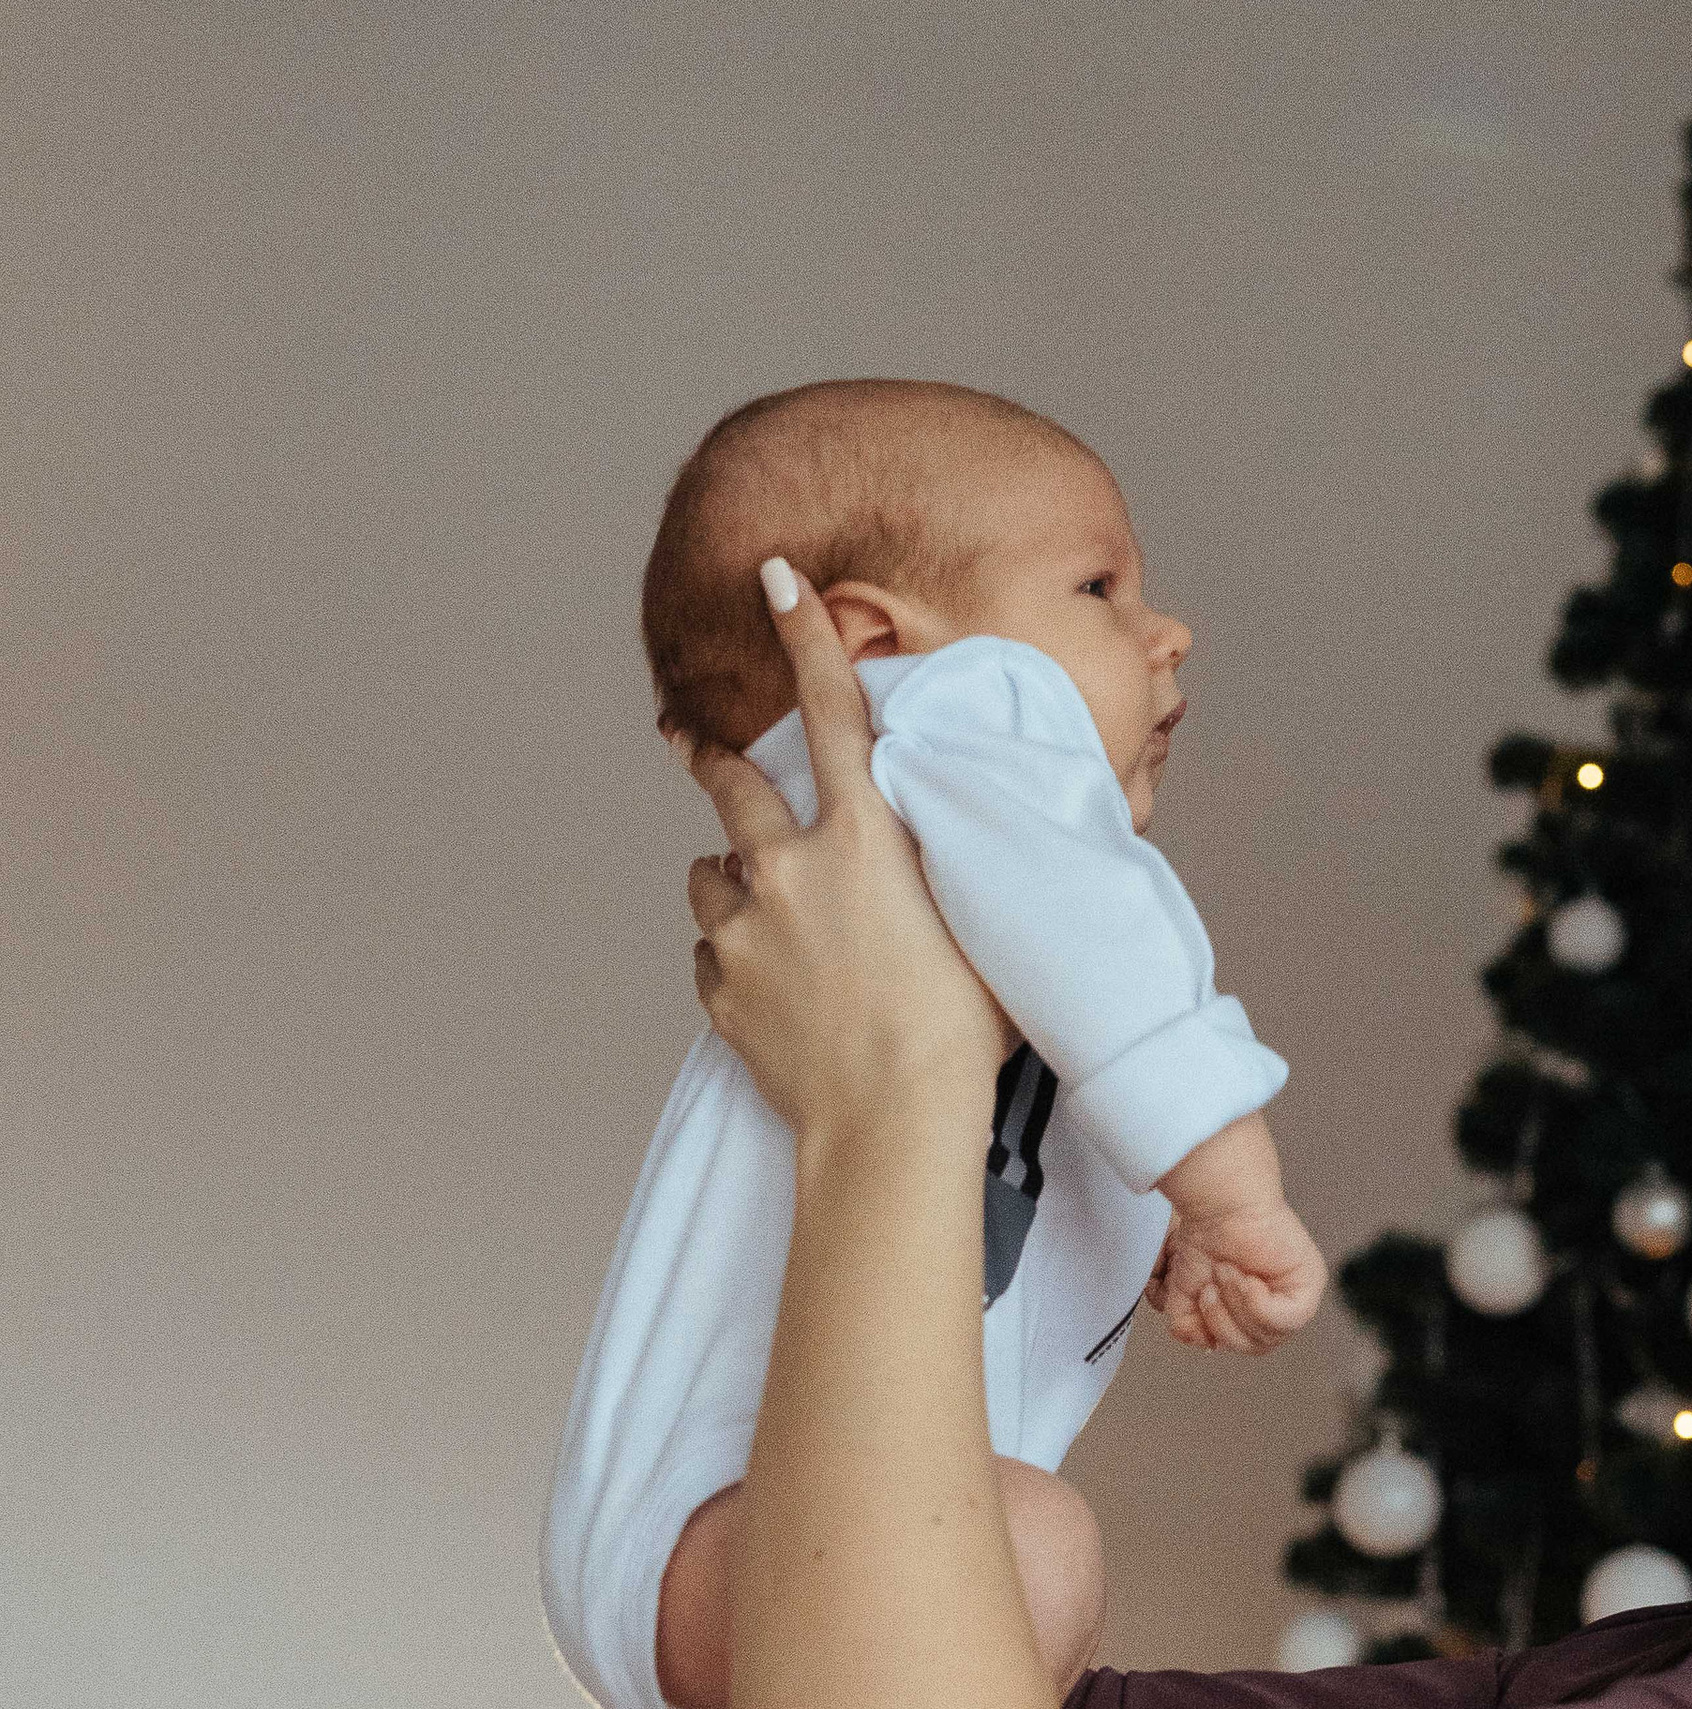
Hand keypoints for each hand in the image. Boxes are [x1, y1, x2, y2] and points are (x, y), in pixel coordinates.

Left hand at [679, 561, 1006, 1143]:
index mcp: (861, 840)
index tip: (774, 578)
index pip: (828, 711)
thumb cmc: (963, 1035)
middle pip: (728, 786)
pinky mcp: (719, 992)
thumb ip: (958, 870)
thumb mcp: (982, 928)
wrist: (891, 1129)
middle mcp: (787, 870)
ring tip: (768, 916)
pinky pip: (712, 955)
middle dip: (709, 756)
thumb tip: (972, 838)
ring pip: (709, 876)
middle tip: (691, 741)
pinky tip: (775, 987)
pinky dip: (734, 957)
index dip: (802, 635)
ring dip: (732, 881)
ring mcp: (742, 932)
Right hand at [1148, 1196, 1329, 1352]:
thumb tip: (1206, 1344)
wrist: (1220, 1206)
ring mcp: (1298, 1296)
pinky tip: (1248, 1278)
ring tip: (1227, 1273)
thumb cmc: (1206, 1239)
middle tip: (1212, 1289)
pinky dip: (1257, 1304)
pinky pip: (1287, 1321)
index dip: (1217, 1329)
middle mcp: (1280, 1304)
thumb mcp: (1187, 1294)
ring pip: (1268, 1337)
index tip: (1204, 1295)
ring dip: (1236, 1307)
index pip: (1243, 1344)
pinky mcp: (1310, 1285)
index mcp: (1256, 1309)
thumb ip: (1190, 1327)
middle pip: (1255, 1346)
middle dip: (1223, 1321)